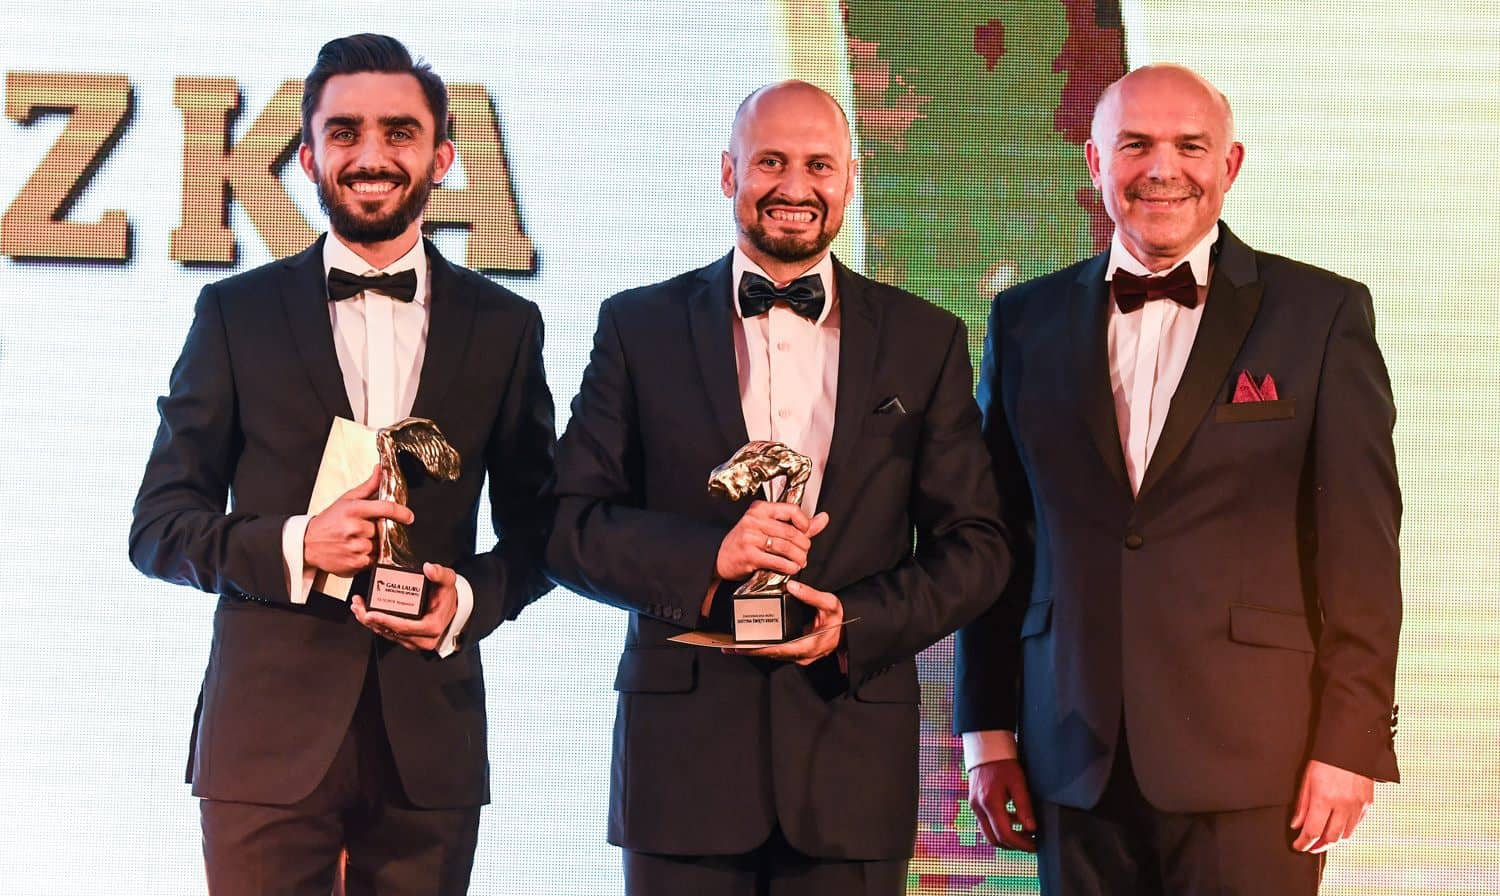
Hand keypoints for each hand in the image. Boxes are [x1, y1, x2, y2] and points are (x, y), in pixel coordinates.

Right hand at [304, 465, 413, 575]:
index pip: (386, 508)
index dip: (401, 512)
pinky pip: (373, 559)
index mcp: (354, 509)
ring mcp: (355, 547)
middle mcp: (354, 528)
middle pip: (383, 528)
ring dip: (374, 543)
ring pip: (380, 545)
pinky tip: (356, 550)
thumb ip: (368, 486)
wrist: (307, 543)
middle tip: (364, 528)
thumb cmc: (329, 520)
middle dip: (379, 529)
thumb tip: (380, 469)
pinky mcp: (355, 563)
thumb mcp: (346, 499)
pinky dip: (369, 556)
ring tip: (358, 539)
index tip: (409, 516)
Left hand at [351, 562, 458, 651]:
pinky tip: (365, 614)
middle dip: (371, 620)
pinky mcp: (408, 640)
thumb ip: (440, 573)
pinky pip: (389, 634)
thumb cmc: (447, 595)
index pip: (405, 627)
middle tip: (358, 607)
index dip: (386, 621)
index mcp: (432, 626)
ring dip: (370, 623)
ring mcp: (415, 641)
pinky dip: (376, 625)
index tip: (370, 613)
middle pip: (392, 632)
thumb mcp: (448, 580)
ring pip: (388, 634)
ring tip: (358, 608)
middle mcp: (423, 639)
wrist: (452, 606)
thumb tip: (428, 568)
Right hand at [715, 501, 829, 581]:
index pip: (791, 509)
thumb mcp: (769, 527)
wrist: (721, 557)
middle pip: (790, 532)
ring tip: (801, 562)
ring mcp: (750, 537)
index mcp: (760, 509)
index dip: (805, 522)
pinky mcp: (749, 555)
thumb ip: (798, 524)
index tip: (807, 532)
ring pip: (785, 547)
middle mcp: (754, 520)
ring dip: (798, 557)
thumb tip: (823, 518)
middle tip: (806, 551)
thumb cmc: (746, 541)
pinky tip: (791, 568)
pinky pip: (776, 560)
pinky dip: (788, 566)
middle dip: (803, 545)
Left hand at [726, 579, 842, 664]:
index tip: (745, 646)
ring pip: (774, 655)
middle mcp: (802, 656)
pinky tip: (751, 643)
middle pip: (773, 654)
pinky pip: (778, 651)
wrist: (848, 633)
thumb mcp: (830, 604)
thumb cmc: (838, 620)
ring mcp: (799, 656)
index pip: (780, 650)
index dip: (761, 648)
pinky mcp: (796, 653)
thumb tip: (792, 586)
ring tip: (735, 646)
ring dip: (756, 650)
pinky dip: (765, 647)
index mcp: (809, 646)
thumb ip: (811, 595)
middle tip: (731, 648)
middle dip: (752, 651)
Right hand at [969, 758, 1036, 851]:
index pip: (1004, 834)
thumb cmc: (1003, 763)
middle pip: (994, 839)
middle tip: (1031, 843)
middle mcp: (978, 808)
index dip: (1021, 844)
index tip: (1035, 845)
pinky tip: (1014, 819)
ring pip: (988, 834)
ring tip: (1024, 832)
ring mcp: (974, 806)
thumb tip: (1032, 829)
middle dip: (1013, 845)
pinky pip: (986, 824)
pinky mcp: (974, 803)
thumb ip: (1024, 806)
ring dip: (1006, 837)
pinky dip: (999, 827)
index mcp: (989, 803)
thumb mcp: (1018, 782)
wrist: (986, 749)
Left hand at [1290, 759, 1374, 852]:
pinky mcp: (1368, 804)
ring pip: (1346, 835)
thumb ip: (1302, 805)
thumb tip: (1297, 825)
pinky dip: (1346, 830)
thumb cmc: (1325, 759)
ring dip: (1334, 840)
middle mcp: (1343, 805)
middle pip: (1331, 838)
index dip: (1303, 843)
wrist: (1350, 745)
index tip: (1298, 846)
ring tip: (1323, 838)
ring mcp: (1358, 806)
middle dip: (1318, 846)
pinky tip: (1338, 827)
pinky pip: (1357, 825)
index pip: (1313, 831)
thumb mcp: (1307, 779)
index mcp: (1324, 799)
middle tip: (1310, 846)